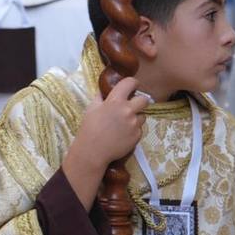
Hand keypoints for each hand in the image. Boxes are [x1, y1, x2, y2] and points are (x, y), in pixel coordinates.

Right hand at [61, 77, 148, 210]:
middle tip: (132, 105)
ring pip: (142, 116)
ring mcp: (134, 124)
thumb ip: (101, 96)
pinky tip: (123, 134)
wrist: (93, 151)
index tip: (132, 86)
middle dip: (139, 101)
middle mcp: (128, 110)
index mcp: (116, 100)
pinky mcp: (137, 136)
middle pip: (144, 100)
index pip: (131, 83)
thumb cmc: (89, 128)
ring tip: (125, 123)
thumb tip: (105, 90)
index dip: (133, 83)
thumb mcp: (92, 107)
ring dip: (136, 117)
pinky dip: (134, 130)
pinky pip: (139, 129)